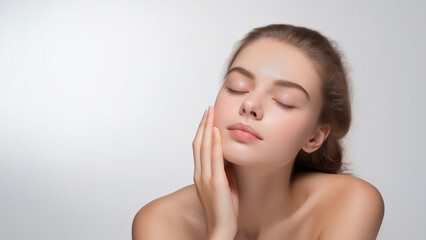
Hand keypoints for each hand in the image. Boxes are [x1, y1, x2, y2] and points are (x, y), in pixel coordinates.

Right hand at [192, 106, 238, 238]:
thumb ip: (224, 172)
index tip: (207, 118)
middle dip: (203, 124)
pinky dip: (215, 143)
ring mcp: (206, 177)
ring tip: (211, 112)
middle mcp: (200, 174)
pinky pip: (214, 158)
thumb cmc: (224, 210)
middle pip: (199, 143)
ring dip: (208, 127)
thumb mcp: (224, 186)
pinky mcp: (216, 182)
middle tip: (208, 108)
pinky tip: (216, 131)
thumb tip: (229, 158)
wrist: (221, 229)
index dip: (202, 131)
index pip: (199, 147)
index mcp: (200, 175)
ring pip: (204, 147)